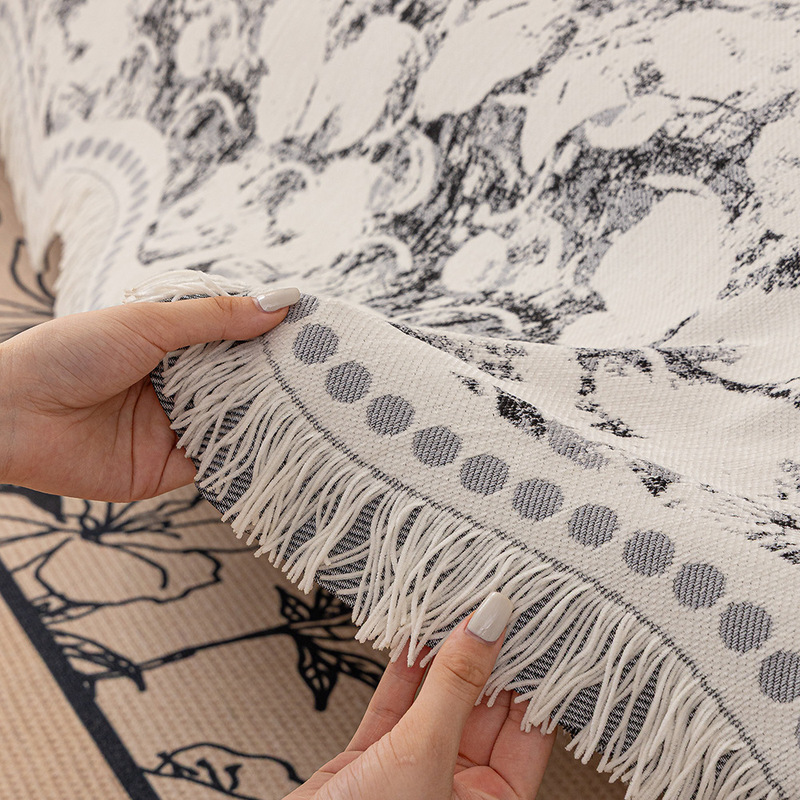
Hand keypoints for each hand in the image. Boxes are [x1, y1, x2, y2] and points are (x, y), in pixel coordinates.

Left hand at [0, 292, 295, 500]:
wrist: (11, 417)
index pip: (235, 337)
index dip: (271, 334)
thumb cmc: (68, 354)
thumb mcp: (146, 323)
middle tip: (330, 372)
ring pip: (237, 420)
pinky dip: (246, 454)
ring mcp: (177, 426)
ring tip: (319, 405)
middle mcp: (180, 384)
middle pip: (242, 380)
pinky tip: (282, 444)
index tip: (317, 332)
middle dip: (278, 377)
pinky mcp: (172, 467)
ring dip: (269, 415)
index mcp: (172, 343)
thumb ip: (213, 318)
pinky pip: (219, 460)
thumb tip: (278, 304)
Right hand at [287, 592, 553, 799]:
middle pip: (484, 709)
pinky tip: (412, 635)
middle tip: (489, 604)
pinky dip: (402, 670)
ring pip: (438, 700)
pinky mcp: (372, 759)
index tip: (530, 625)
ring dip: (442, 655)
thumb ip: (456, 685)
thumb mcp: (425, 753)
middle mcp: (459, 788)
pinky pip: (395, 704)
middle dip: (485, 656)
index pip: (528, 729)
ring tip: (452, 607)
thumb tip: (489, 623)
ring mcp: (415, 770)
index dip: (532, 677)